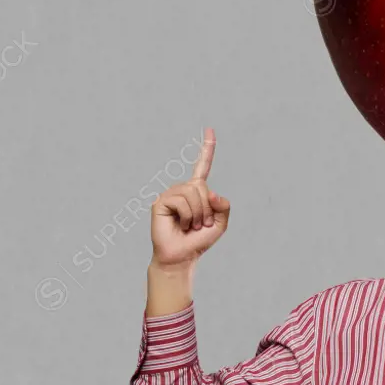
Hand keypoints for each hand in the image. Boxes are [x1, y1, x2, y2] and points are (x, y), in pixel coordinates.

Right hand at [150, 127, 229, 269]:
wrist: (182, 255)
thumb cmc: (199, 239)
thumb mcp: (221, 223)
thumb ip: (224, 205)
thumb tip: (210, 192)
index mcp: (197, 191)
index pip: (203, 165)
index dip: (207, 147)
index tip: (209, 128)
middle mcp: (183, 188)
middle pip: (203, 187)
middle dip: (207, 209)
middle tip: (200, 224)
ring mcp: (170, 194)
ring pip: (193, 193)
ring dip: (198, 214)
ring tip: (190, 225)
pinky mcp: (160, 202)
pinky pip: (182, 201)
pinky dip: (187, 216)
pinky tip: (180, 224)